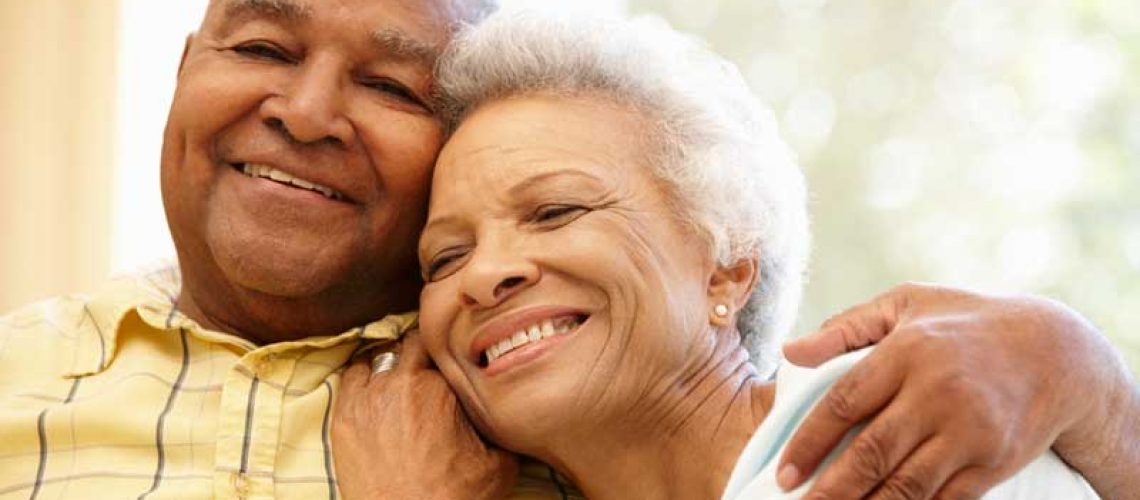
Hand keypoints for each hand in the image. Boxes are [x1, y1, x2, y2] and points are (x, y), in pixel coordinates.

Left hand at [333, 331, 517, 499]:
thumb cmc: (453, 498)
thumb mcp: (499, 464)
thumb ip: (502, 428)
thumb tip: (512, 413)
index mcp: (442, 387)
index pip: (444, 346)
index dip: (450, 353)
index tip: (453, 363)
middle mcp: (402, 383)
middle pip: (410, 344)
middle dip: (421, 355)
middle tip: (428, 372)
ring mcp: (367, 398)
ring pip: (377, 357)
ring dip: (389, 365)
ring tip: (400, 384)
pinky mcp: (343, 418)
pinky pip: (349, 378)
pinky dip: (362, 380)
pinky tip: (374, 394)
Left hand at [776, 282, 1136, 498]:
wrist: (1056, 353)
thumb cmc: (965, 323)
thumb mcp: (906, 304)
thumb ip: (846, 328)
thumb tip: (790, 351)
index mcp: (907, 351)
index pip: (844, 403)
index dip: (809, 442)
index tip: (785, 472)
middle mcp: (937, 392)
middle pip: (872, 452)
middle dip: (831, 488)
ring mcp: (969, 430)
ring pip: (906, 484)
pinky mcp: (994, 461)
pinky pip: (944, 499)